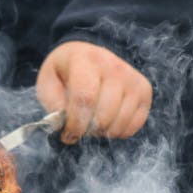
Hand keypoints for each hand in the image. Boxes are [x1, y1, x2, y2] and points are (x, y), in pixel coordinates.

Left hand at [36, 41, 152, 143]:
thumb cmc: (64, 75)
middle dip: (88, 130)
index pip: (85, 97)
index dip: (76, 123)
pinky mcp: (144, 90)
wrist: (87, 57)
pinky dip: (119, 131)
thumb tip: (64, 124)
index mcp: (85, 60)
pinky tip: (107, 123)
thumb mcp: (48, 84)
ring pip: (120, 121)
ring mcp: (132, 77)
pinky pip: (135, 124)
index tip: (67, 134)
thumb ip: (53, 104)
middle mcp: (113, 65)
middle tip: (78, 129)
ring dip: (103, 132)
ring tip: (91, 124)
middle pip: (104, 113)